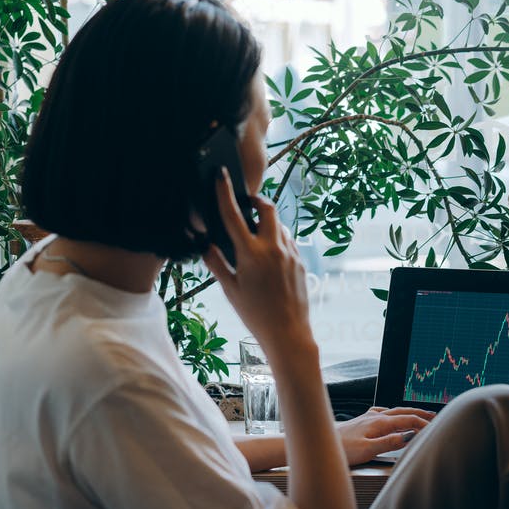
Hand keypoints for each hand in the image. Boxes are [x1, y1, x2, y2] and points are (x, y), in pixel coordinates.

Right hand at [203, 171, 312, 359]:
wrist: (288, 333)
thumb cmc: (255, 314)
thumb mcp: (230, 290)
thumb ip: (216, 263)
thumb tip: (206, 246)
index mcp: (251, 254)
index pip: (233, 215)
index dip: (224, 192)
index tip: (221, 175)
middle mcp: (273, 248)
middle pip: (268, 208)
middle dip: (258, 201)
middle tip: (248, 203)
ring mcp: (291, 254)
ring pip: (280, 226)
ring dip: (268, 223)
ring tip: (256, 236)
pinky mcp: (301, 262)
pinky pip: (289, 241)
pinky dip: (278, 240)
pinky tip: (270, 255)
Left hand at [336, 407, 435, 465]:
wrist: (320, 443)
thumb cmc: (342, 449)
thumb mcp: (368, 450)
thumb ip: (389, 443)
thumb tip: (409, 436)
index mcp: (380, 422)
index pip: (408, 421)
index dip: (423, 424)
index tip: (436, 429)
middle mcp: (376, 416)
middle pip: (404, 412)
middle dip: (420, 414)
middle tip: (436, 417)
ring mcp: (368, 417)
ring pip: (394, 411)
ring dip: (409, 413)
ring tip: (420, 415)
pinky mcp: (362, 421)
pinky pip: (383, 412)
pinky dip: (393, 413)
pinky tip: (390, 415)